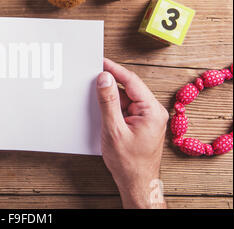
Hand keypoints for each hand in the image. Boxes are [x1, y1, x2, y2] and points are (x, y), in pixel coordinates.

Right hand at [96, 59, 168, 208]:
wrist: (136, 183)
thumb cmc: (129, 163)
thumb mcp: (114, 130)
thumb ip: (108, 102)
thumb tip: (104, 79)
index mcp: (152, 111)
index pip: (132, 81)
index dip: (114, 69)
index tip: (101, 62)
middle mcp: (153, 112)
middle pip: (129, 89)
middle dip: (110, 83)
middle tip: (93, 76)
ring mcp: (148, 118)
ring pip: (126, 99)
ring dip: (111, 97)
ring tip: (95, 97)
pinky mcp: (141, 124)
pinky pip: (126, 109)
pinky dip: (113, 107)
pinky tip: (102, 110)